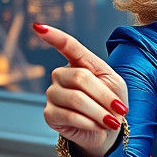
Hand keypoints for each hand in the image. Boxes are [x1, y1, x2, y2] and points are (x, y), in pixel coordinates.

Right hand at [34, 24, 128, 156]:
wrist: (108, 130)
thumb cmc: (111, 103)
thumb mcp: (115, 85)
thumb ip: (101, 81)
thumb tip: (81, 88)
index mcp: (79, 63)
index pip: (67, 46)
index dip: (54, 36)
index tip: (38, 27)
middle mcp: (60, 75)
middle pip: (80, 78)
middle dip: (103, 96)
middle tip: (118, 111)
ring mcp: (53, 94)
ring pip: (75, 98)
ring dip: (98, 112)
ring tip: (110, 121)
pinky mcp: (49, 114)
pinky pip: (69, 115)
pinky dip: (89, 122)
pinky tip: (97, 126)